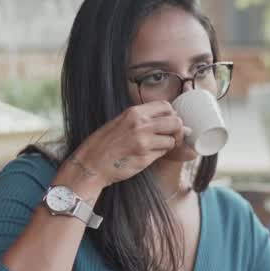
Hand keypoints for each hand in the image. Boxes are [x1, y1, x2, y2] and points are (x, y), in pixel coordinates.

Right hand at [67, 101, 193, 186]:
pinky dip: (161, 154)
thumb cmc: (105, 143)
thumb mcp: (121, 122)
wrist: (91, 164)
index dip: (172, 114)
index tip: (168, 122)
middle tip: (172, 136)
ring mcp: (144, 142)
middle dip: (178, 130)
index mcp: (134, 112)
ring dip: (170, 144)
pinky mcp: (146, 158)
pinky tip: (149, 154)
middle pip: (176, 122)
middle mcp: (141, 125)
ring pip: (172, 140)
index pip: (166, 106)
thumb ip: (143, 119)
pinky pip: (163, 153)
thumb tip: (171, 119)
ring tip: (158, 147)